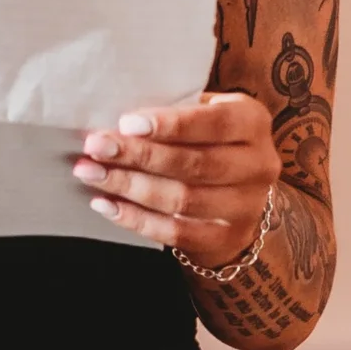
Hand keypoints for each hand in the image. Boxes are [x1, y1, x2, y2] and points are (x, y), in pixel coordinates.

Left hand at [72, 90, 278, 265]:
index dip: (170, 125)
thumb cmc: (211, 140)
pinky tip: (106, 204)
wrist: (243, 194)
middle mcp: (258, 165)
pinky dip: (136, 219)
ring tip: (92, 173)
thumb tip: (117, 118)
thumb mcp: (208, 113)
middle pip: (192, 164)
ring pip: (181, 200)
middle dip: (138, 155)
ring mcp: (246, 207)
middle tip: (95, 147)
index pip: (213, 123)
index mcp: (253, 123)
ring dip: (129, 186)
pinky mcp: (227, 239)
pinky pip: (175, 233)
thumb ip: (177, 110)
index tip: (126, 123)